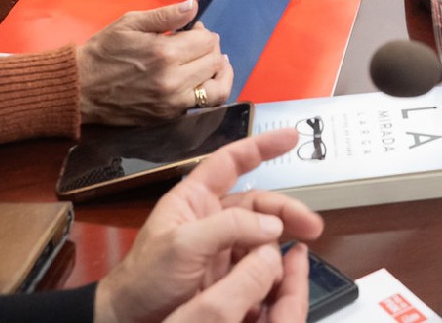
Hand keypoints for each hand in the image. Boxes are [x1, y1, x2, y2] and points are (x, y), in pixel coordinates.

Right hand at [77, 0, 232, 125]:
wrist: (80, 89)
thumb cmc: (103, 51)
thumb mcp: (130, 23)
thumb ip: (166, 15)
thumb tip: (194, 7)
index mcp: (165, 53)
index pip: (206, 41)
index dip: (203, 31)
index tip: (192, 29)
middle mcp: (174, 80)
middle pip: (214, 61)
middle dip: (211, 48)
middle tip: (199, 43)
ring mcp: (172, 103)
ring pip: (217, 90)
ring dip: (220, 73)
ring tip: (215, 64)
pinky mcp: (167, 117)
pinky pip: (201, 106)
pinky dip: (207, 91)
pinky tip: (201, 80)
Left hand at [94, 128, 324, 322]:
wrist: (131, 319)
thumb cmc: (143, 278)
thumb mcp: (181, 246)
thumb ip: (227, 228)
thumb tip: (272, 224)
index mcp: (193, 198)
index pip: (231, 162)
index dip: (261, 146)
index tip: (290, 137)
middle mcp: (210, 216)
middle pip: (257, 202)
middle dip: (285, 208)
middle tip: (311, 224)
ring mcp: (220, 245)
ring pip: (262, 232)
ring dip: (284, 236)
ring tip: (304, 246)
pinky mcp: (227, 271)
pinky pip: (258, 259)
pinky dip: (275, 261)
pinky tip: (285, 268)